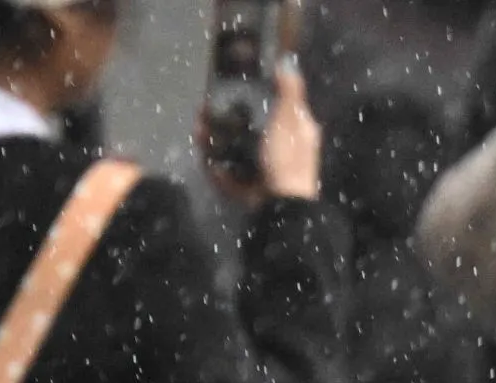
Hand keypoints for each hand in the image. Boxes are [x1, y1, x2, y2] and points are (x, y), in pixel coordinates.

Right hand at [208, 58, 320, 204]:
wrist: (281, 206)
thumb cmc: (287, 159)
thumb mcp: (290, 120)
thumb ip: (288, 92)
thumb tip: (287, 63)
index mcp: (296, 132)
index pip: (274, 108)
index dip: (250, 97)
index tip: (225, 90)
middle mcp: (283, 150)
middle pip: (249, 130)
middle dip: (223, 121)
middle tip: (202, 113)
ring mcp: (267, 170)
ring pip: (236, 151)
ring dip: (214, 142)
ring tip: (198, 134)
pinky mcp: (254, 188)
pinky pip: (232, 176)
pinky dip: (218, 171)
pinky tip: (208, 164)